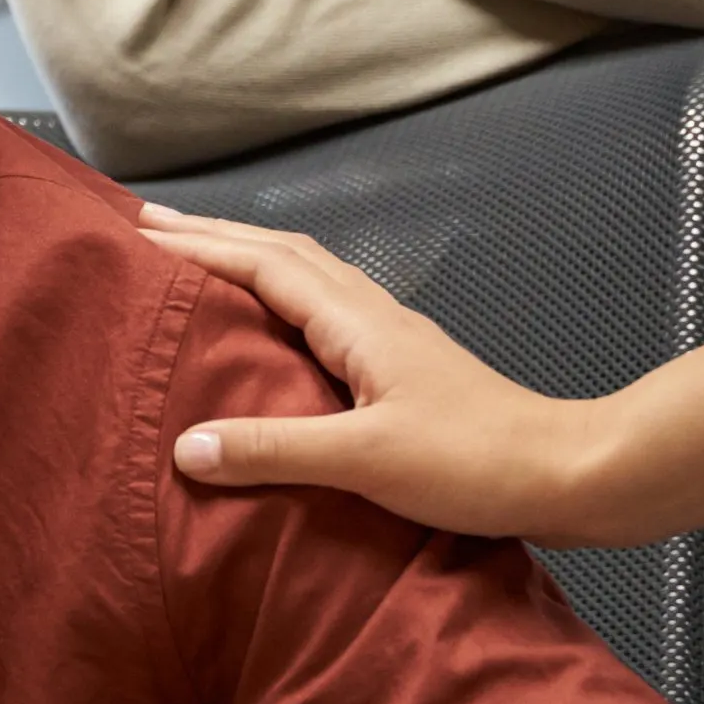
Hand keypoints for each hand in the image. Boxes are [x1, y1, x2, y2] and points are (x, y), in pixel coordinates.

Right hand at [142, 206, 598, 538]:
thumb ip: (273, 450)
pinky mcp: (404, 371)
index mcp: (357, 321)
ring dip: (247, 259)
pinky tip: (272, 331)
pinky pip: (325, 312)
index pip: (261, 263)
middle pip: (280, 253)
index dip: (196, 246)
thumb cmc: (477, 462)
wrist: (570, 474)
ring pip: (306, 277)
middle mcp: (372, 315)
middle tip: (148, 228)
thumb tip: (184, 445)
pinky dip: (282, 300)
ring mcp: (392, 340)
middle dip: (213, 236)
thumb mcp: (364, 460)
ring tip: (196, 265)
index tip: (134, 233)